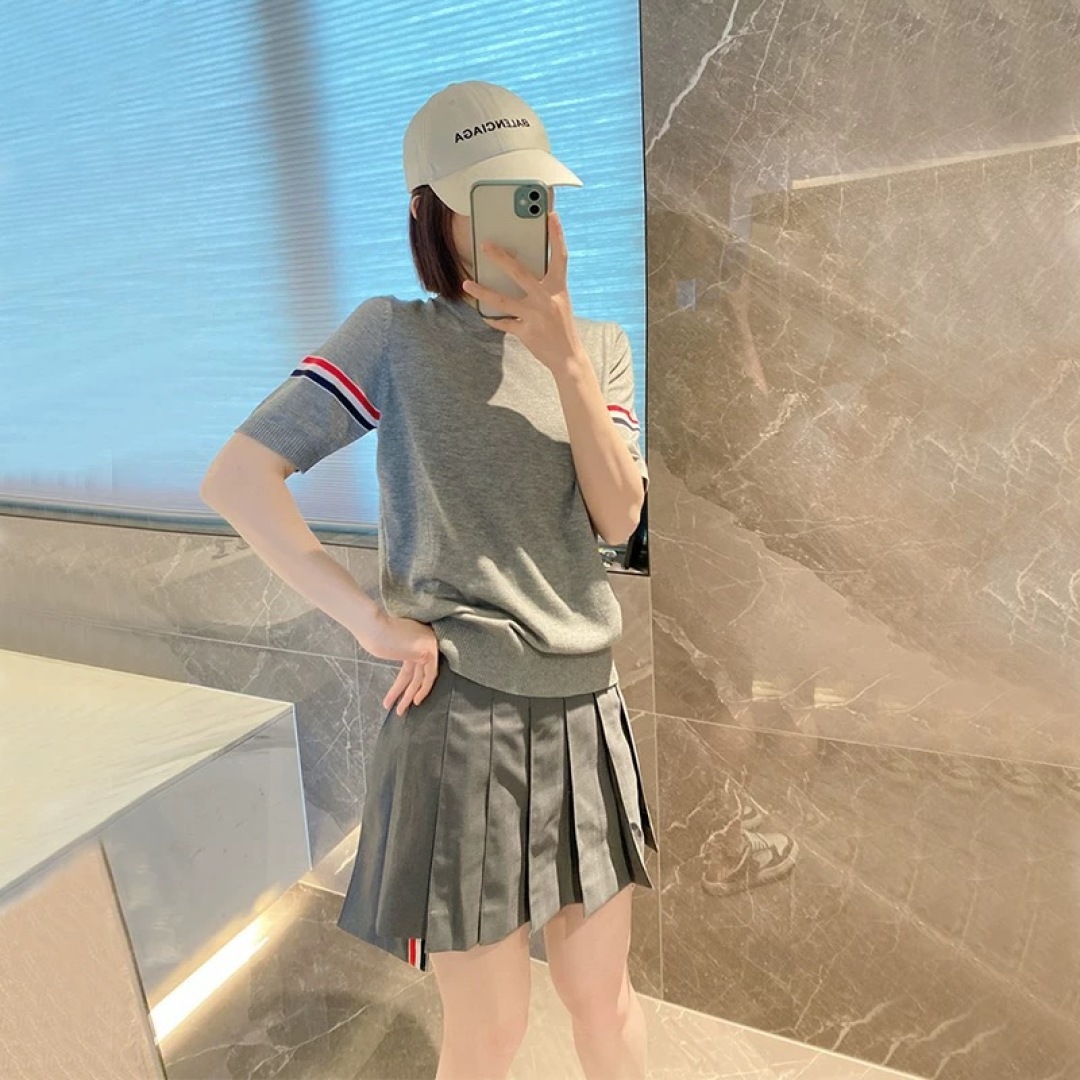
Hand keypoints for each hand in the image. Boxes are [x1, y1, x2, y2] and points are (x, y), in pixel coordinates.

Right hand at [359, 609, 439, 714]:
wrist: (374, 626)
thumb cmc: (372, 632)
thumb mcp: (384, 643)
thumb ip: (394, 650)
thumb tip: (390, 654)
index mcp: (413, 636)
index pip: (412, 663)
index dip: (406, 681)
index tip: (399, 693)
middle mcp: (424, 638)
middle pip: (416, 671)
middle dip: (407, 691)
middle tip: (399, 707)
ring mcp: (428, 643)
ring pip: (422, 676)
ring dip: (410, 695)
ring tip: (400, 711)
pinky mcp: (429, 651)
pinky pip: (429, 675)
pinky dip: (423, 689)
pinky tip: (414, 700)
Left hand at [460, 211, 584, 373]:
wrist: (568, 358)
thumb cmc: (561, 325)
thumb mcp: (558, 301)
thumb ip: (543, 285)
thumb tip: (516, 269)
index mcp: (558, 288)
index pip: (559, 256)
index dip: (557, 235)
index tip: (551, 215)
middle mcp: (548, 300)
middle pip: (521, 274)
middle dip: (501, 258)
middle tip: (485, 245)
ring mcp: (536, 317)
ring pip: (503, 300)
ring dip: (482, 292)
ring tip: (466, 284)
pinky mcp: (526, 332)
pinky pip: (503, 322)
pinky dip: (493, 318)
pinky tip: (483, 314)